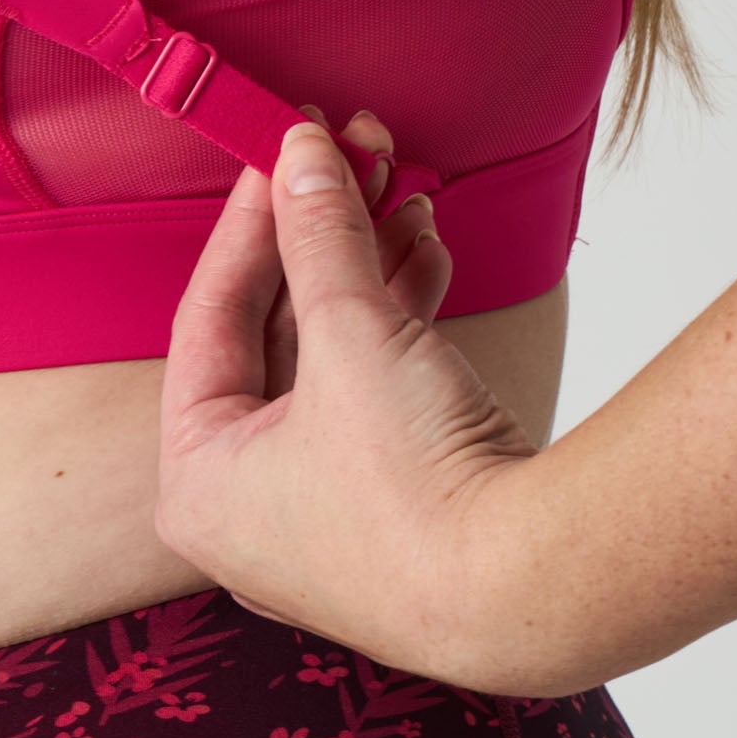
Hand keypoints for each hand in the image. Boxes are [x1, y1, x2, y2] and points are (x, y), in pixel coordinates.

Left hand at [155, 107, 540, 683]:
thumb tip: (300, 149)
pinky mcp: (391, 503)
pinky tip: (430, 255)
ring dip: (368, 268)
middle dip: (321, 238)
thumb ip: (319, 234)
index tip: (282, 149)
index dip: (252, 220)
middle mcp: (247, 506)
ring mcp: (322, 510)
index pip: (210, 314)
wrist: (539, 588)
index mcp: (197, 483)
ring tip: (404, 195)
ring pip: (329, 355)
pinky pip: (374, 390)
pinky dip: (399, 321)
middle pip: (273, 330)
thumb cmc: (416, 492)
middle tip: (351, 159)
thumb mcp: (353, 334)